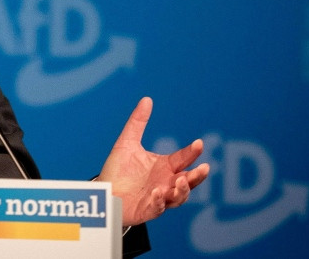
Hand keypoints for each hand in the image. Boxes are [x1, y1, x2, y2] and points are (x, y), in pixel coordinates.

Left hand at [98, 96, 209, 226]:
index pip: (183, 158)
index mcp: (165, 167)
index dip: (192, 152)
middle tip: (204, 168)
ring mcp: (159, 198)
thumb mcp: (127, 143)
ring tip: (181, 181)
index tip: (199, 143)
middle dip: (197, 176)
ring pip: (178, 198)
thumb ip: (137, 123)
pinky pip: (157, 208)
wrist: (104, 191)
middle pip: (189, 181)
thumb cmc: (119, 169)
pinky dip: (159, 202)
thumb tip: (147, 98)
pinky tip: (157, 192)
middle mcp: (166, 183)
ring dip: (182, 191)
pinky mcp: (147, 210)